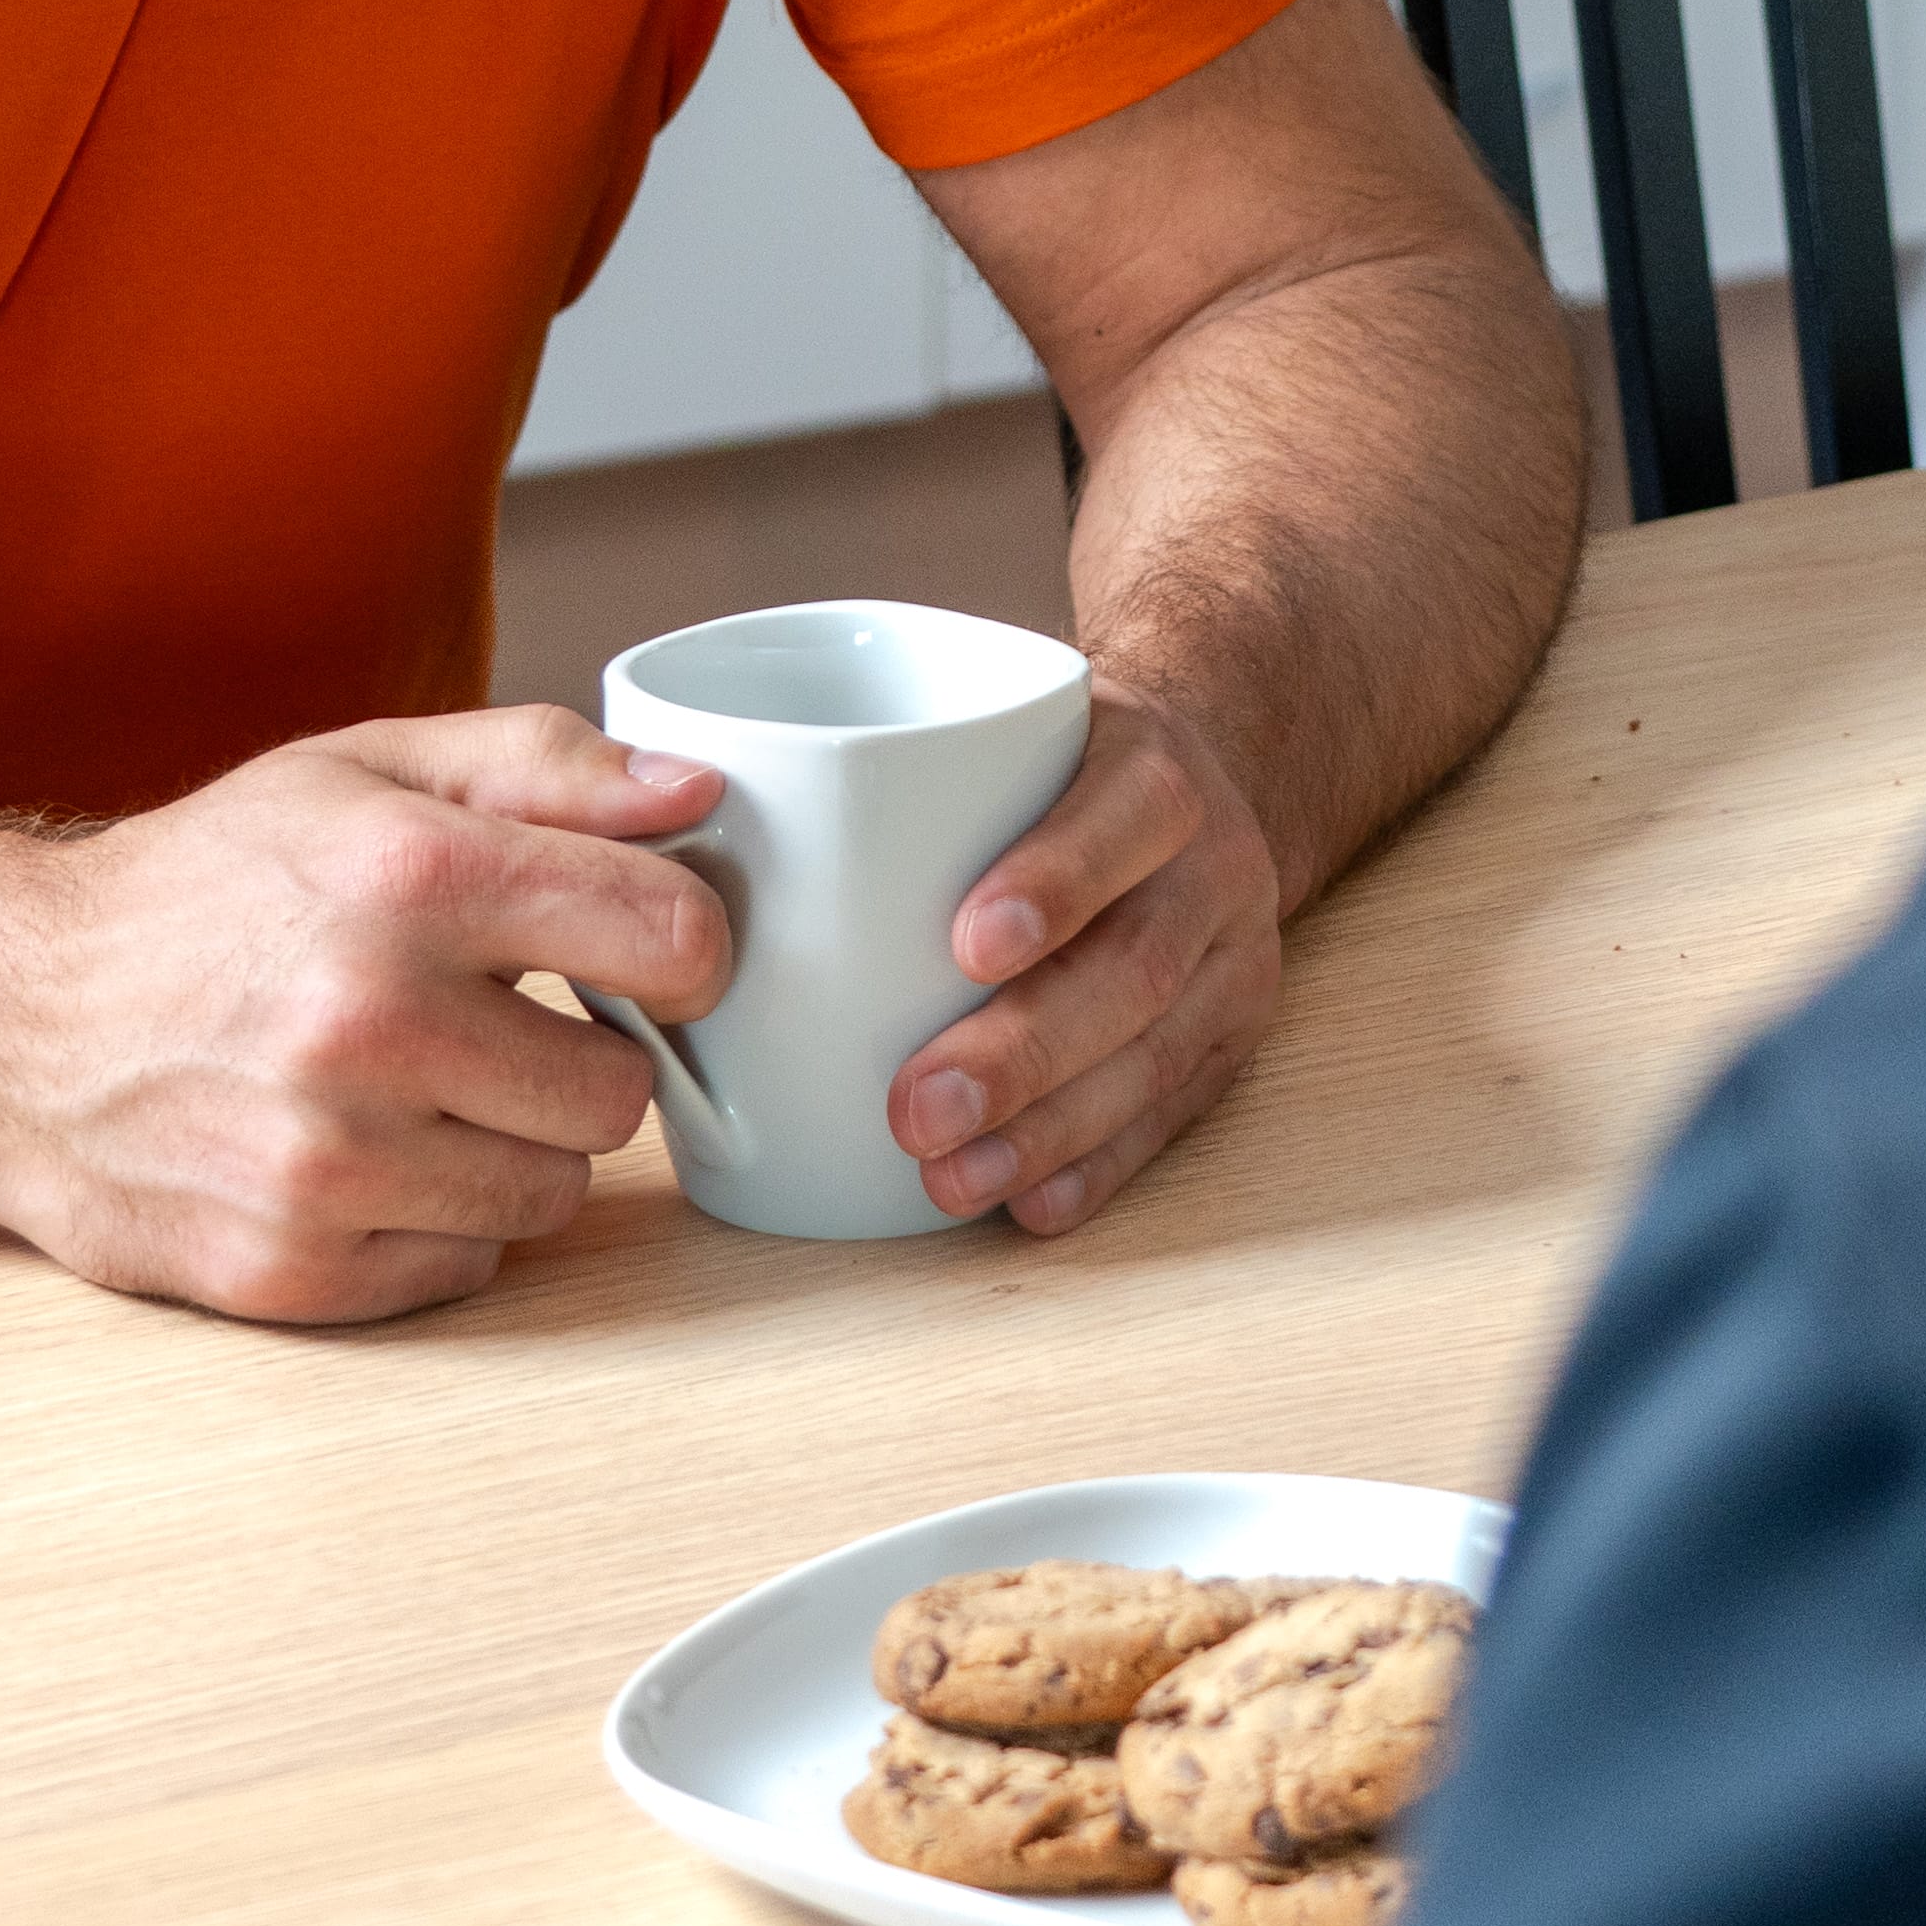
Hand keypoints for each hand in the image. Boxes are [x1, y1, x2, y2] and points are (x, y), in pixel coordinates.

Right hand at [0, 709, 728, 1326]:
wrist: (12, 1022)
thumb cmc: (203, 888)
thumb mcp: (362, 772)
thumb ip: (544, 766)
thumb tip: (699, 793)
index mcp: (407, 876)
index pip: (670, 938)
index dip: (685, 950)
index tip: (646, 956)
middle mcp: (370, 1022)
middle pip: (622, 1091)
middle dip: (580, 1055)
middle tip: (497, 1021)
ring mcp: (329, 1162)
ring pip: (553, 1190)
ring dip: (511, 1144)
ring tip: (420, 1087)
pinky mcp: (294, 1269)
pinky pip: (468, 1264)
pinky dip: (437, 1220)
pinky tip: (366, 1156)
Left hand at [887, 683, 1290, 1239]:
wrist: (1178, 794)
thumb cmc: (1042, 766)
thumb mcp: (995, 724)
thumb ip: (890, 763)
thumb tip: (692, 812)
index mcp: (1148, 763)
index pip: (1124, 814)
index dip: (1055, 880)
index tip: (963, 945)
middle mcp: (1210, 859)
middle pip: (1136, 963)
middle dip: (1024, 1049)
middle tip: (918, 1107)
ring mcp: (1233, 954)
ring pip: (1158, 1053)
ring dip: (1049, 1128)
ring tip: (950, 1175)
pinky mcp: (1230, 1036)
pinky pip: (1174, 1113)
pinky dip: (1099, 1164)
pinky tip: (1030, 1201)